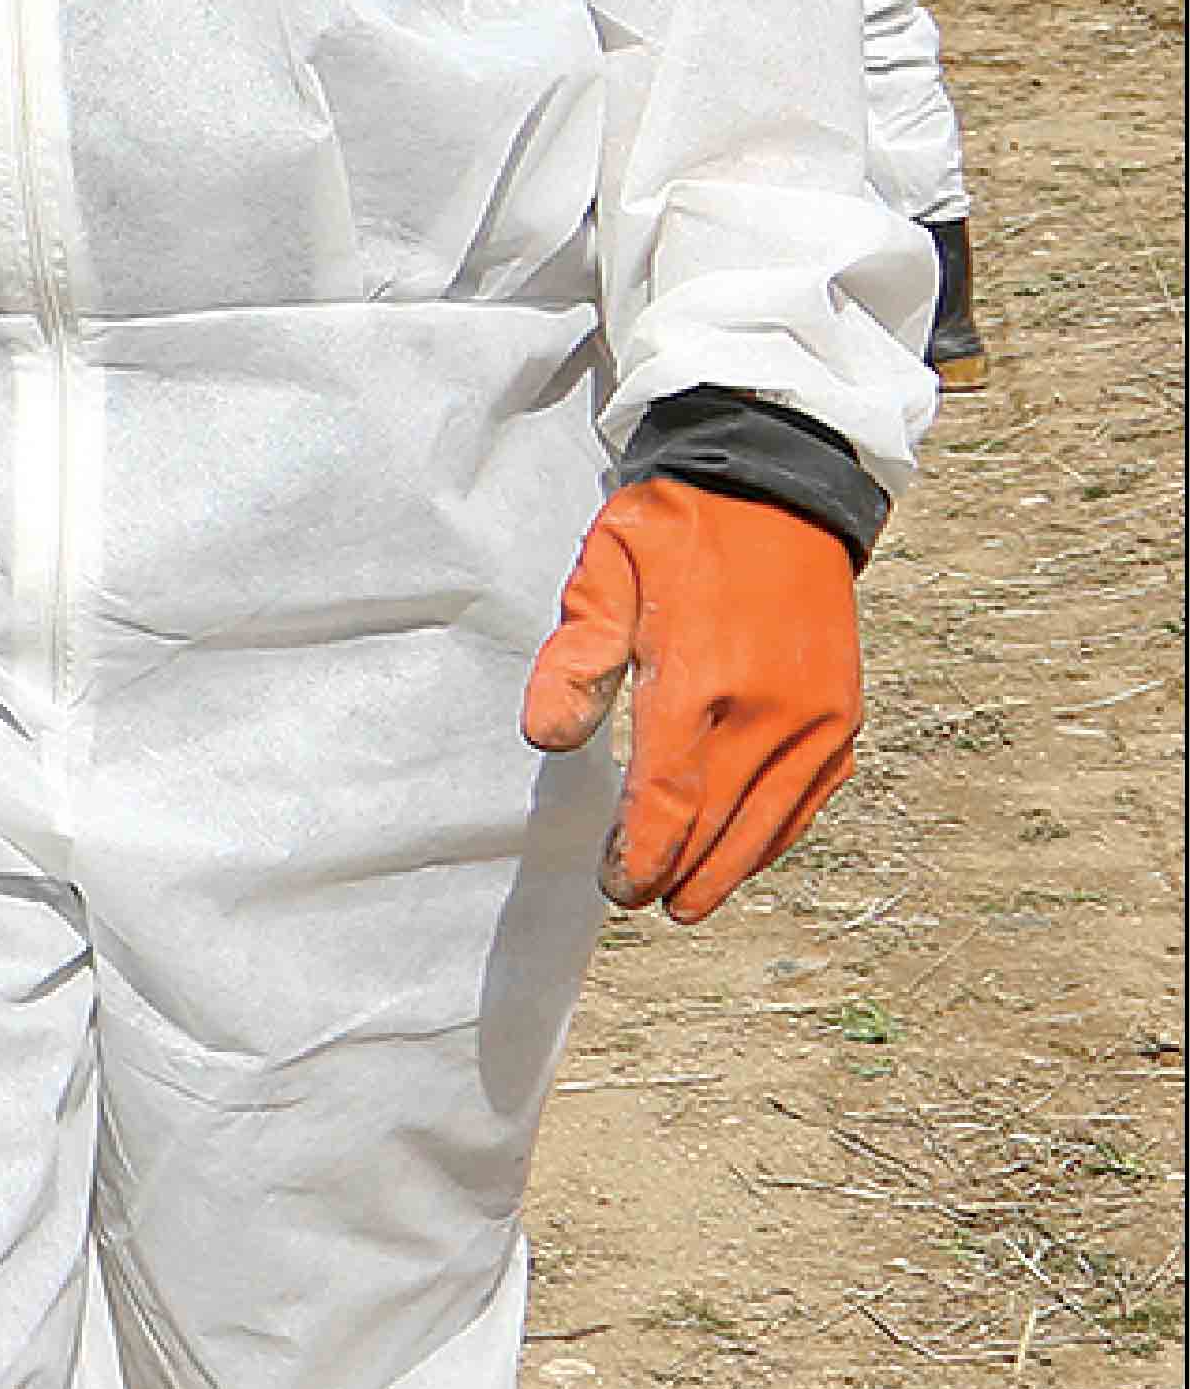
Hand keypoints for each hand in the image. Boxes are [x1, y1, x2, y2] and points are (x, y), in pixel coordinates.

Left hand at [522, 480, 863, 920]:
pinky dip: (776, 832)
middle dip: (680, 872)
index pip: (669, 800)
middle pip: (720, 825)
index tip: (616, 884)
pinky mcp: (842, 715)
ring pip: (770, 822)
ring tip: (689, 899)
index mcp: (700, 682)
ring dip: (729, 868)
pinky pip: (809, 796)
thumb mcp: (603, 574)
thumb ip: (576, 659)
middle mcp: (769, 714)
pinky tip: (747, 850)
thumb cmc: (675, 529)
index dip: (643, 853)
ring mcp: (816, 719)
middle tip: (641, 901)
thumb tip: (548, 740)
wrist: (775, 487)